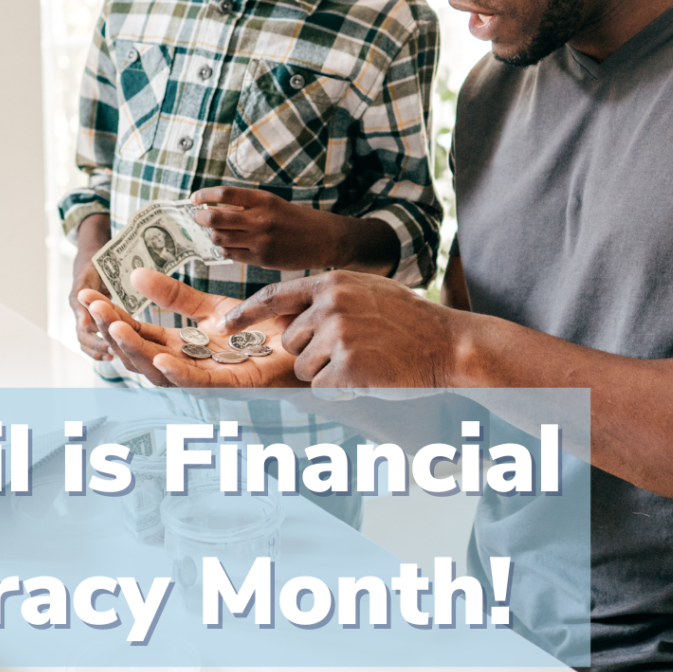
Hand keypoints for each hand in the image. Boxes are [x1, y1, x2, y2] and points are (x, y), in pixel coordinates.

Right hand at [70, 214, 112, 361]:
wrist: (91, 262)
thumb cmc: (94, 265)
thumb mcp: (91, 275)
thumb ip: (86, 294)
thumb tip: (83, 324)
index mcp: (77, 301)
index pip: (82, 326)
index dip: (93, 340)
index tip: (108, 347)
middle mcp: (78, 311)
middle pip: (83, 337)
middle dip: (97, 347)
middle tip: (113, 353)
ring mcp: (83, 316)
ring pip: (85, 341)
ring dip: (96, 350)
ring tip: (112, 356)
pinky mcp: (90, 319)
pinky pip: (90, 338)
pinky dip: (98, 347)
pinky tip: (111, 353)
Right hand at [85, 268, 302, 388]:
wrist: (305, 334)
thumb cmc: (262, 328)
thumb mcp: (211, 307)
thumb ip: (174, 295)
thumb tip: (134, 275)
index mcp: (182, 348)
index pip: (137, 333)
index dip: (111, 316)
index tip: (88, 295)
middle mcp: (190, 365)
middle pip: (140, 354)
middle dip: (112, 331)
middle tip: (92, 306)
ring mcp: (209, 377)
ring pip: (161, 371)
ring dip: (136, 351)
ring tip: (115, 328)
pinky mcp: (234, 384)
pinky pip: (200, 382)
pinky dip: (178, 373)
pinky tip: (160, 358)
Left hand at [191, 186, 398, 273]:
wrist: (325, 240)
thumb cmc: (297, 219)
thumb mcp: (274, 204)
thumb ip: (248, 206)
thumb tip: (215, 207)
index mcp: (264, 200)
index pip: (224, 194)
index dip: (204, 195)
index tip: (194, 198)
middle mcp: (260, 219)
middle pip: (216, 217)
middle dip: (201, 217)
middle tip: (197, 217)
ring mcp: (260, 241)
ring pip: (221, 238)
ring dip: (213, 235)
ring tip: (215, 233)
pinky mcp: (262, 259)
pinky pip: (232, 255)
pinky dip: (224, 249)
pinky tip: (228, 246)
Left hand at [222, 270, 452, 388]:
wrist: (448, 344)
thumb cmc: (410, 321)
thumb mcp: (367, 291)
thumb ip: (329, 296)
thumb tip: (290, 312)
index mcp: (332, 283)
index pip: (276, 296)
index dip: (247, 311)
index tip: (224, 323)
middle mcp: (330, 306)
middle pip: (290, 341)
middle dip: (312, 352)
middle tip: (353, 349)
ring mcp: (338, 336)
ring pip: (304, 367)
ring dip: (328, 372)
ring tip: (365, 360)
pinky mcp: (347, 367)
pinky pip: (323, 387)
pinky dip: (343, 388)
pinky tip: (370, 375)